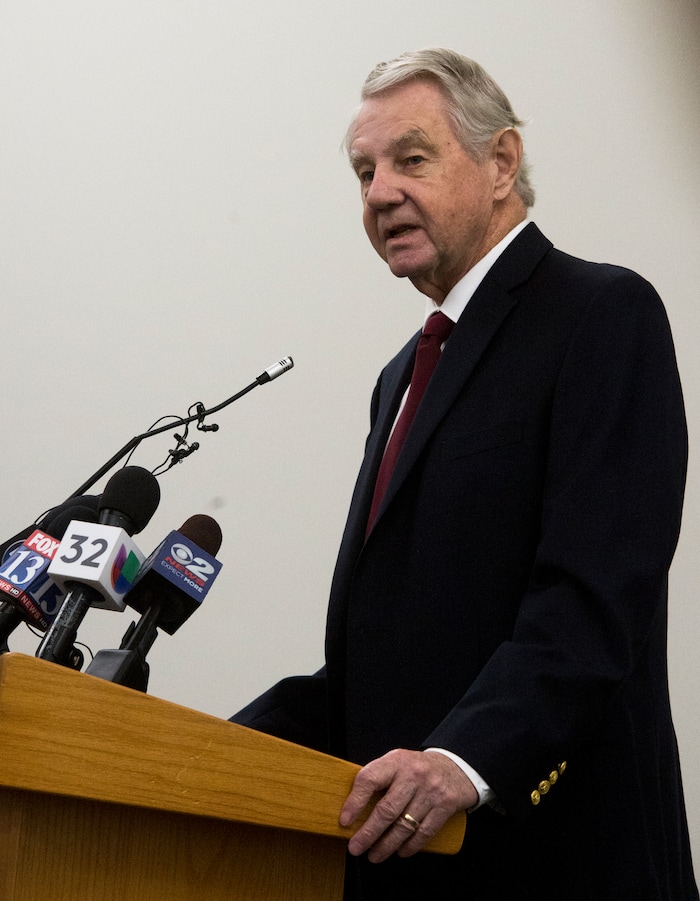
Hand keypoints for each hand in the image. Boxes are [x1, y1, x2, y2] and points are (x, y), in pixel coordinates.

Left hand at [339, 748, 476, 862]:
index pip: (369, 779)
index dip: (354, 801)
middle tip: (356, 847)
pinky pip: (424, 831)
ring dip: (386, 845)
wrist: (455, 766)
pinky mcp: (445, 805)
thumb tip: (353, 807)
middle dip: (368, 833)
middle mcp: (413, 774)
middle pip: (386, 809)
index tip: (345, 820)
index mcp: (396, 761)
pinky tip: (400, 851)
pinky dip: (410, 846)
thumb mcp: (397, 763)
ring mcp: (430, 790)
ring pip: (404, 825)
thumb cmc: (418, 768)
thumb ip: (379, 779)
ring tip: (374, 855)